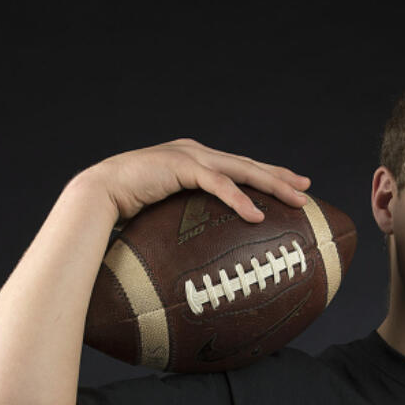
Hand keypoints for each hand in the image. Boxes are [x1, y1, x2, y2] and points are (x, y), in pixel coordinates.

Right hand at [73, 138, 311, 222]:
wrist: (98, 194)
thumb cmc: (126, 209)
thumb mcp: (165, 214)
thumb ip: (184, 221)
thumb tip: (196, 252)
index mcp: (192, 160)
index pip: (237, 167)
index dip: (265, 175)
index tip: (290, 187)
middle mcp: (195, 152)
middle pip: (247, 164)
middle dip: (279, 176)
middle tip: (307, 190)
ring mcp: (189, 155)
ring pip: (241, 169)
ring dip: (272, 184)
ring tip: (297, 200)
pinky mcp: (181, 165)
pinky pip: (218, 183)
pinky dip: (239, 199)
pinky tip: (257, 215)